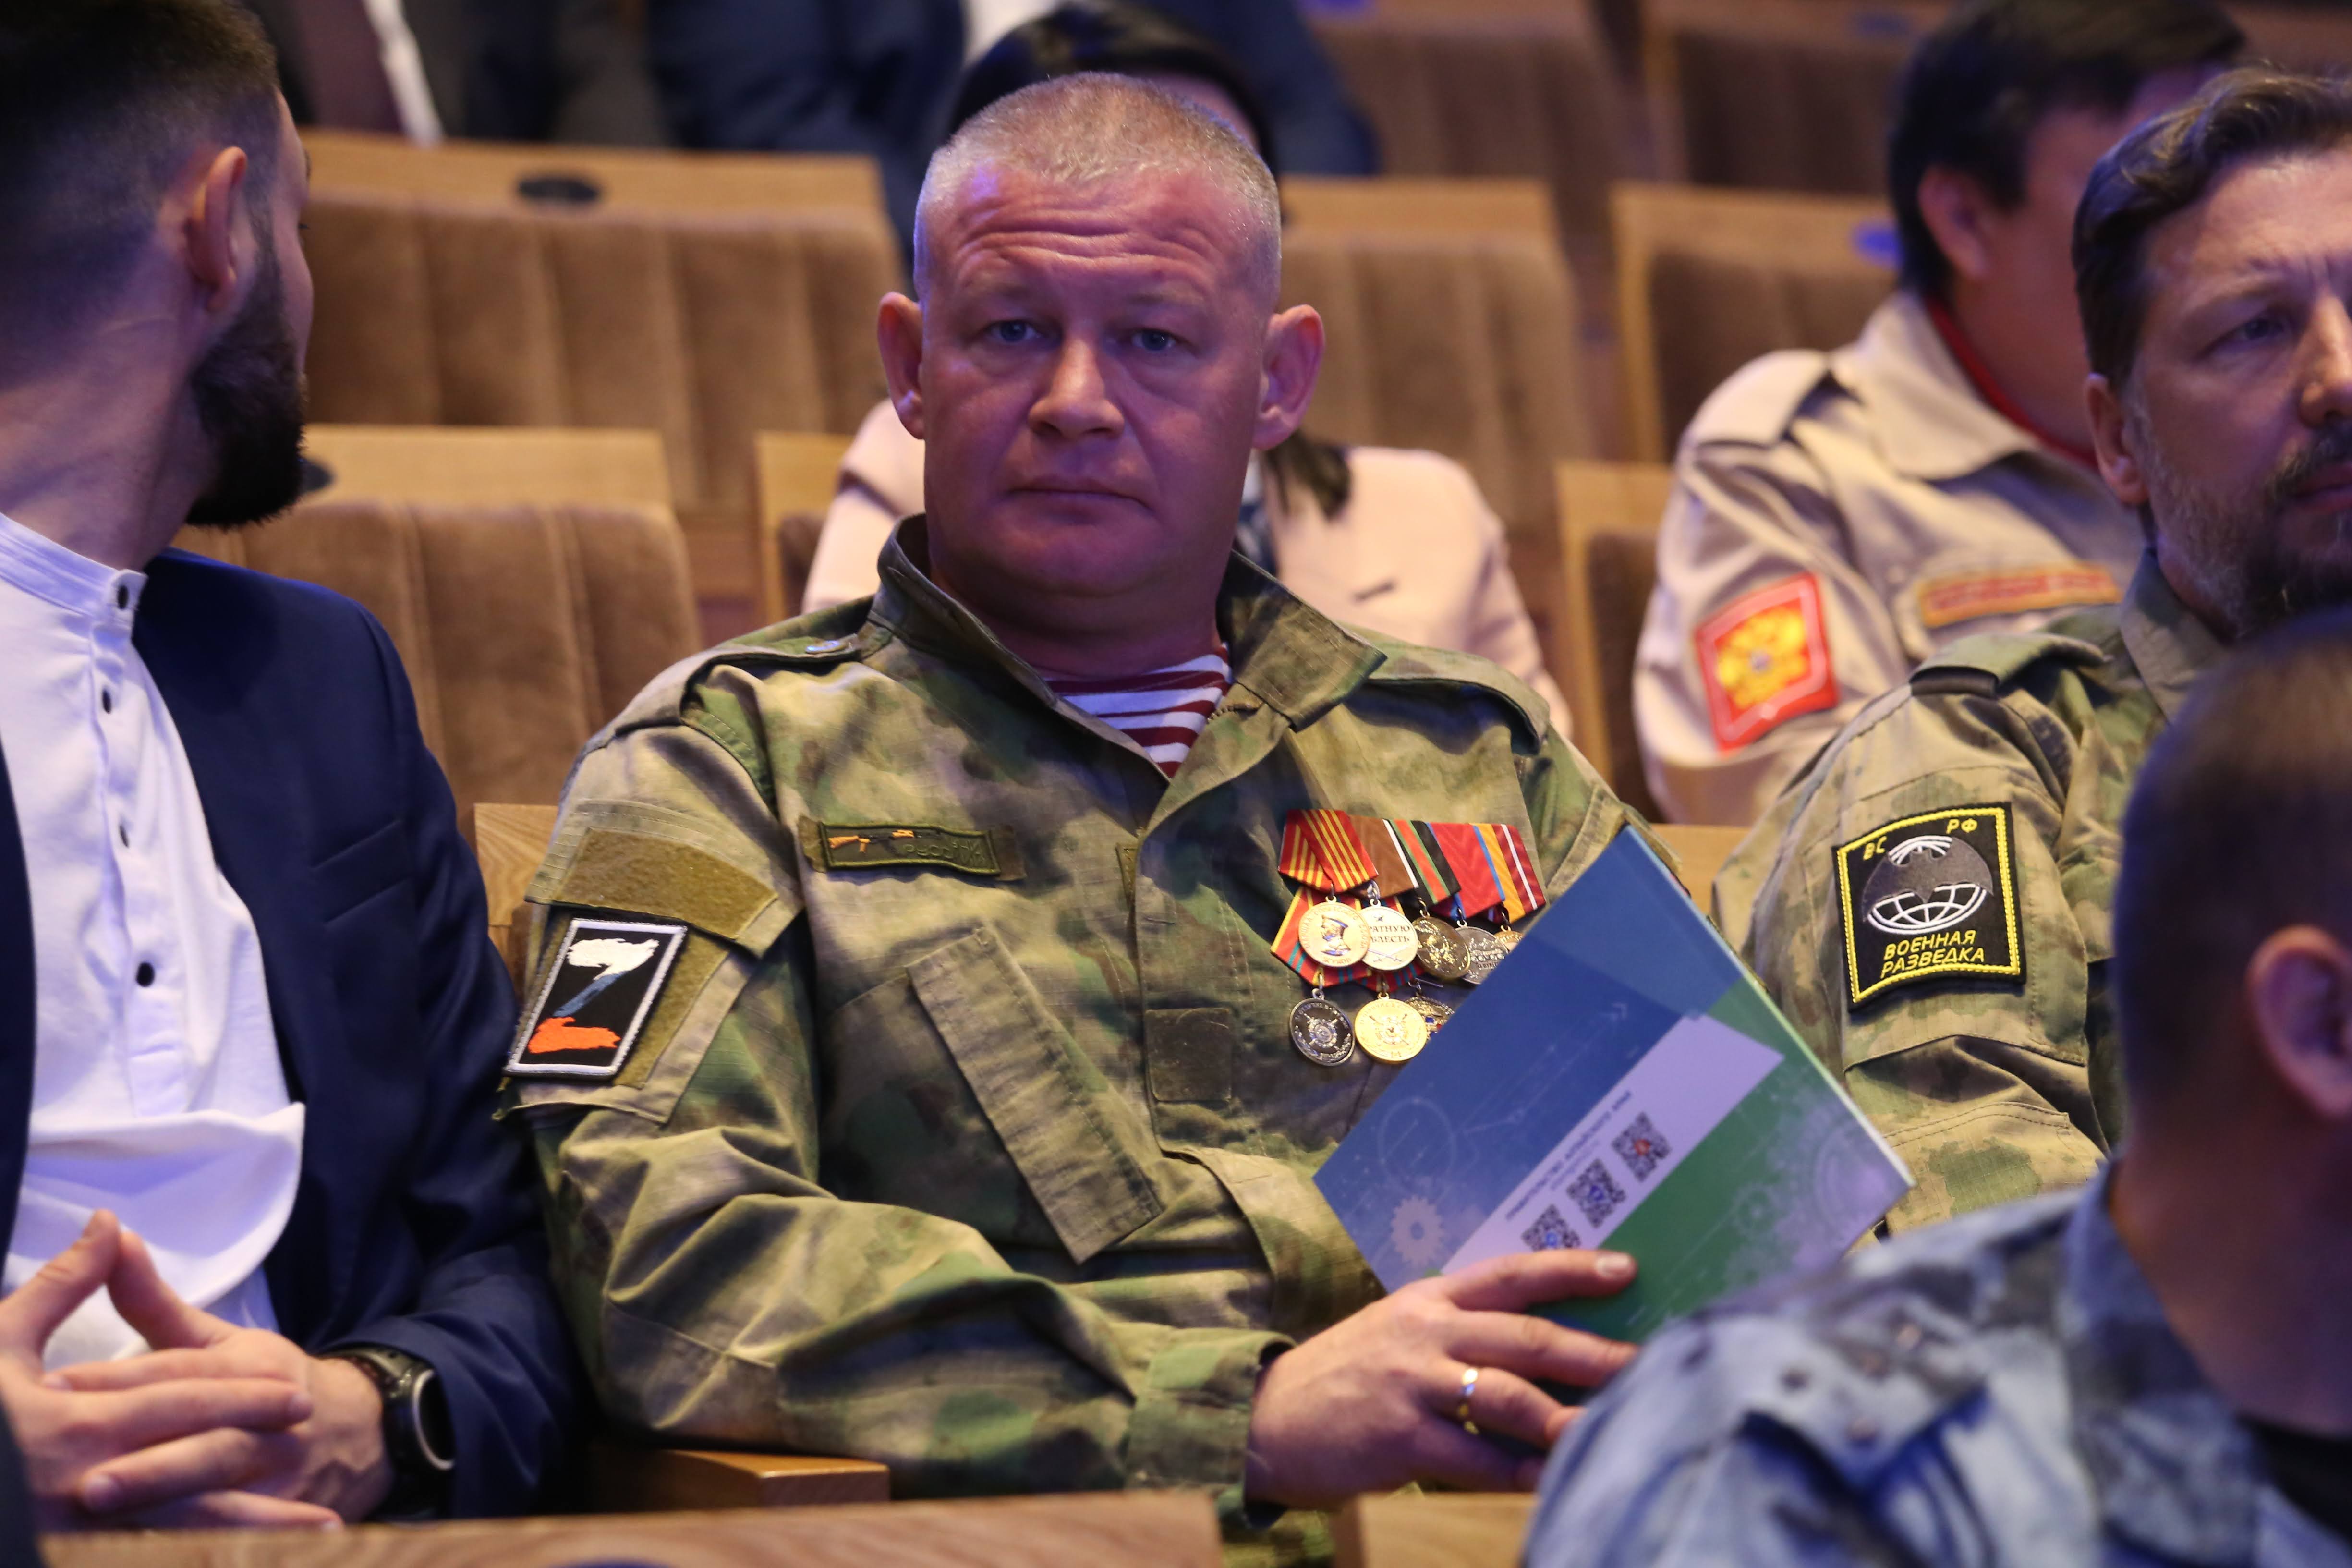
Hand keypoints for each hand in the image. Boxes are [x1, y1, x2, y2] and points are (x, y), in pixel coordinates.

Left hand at [49, 1228, 391, 1524]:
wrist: (361, 1430)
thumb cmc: (266, 1382)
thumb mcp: (220, 1339)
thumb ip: (156, 1302)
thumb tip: (111, 1237)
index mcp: (248, 1366)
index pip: (174, 1374)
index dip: (114, 1381)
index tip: (51, 1388)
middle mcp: (269, 1417)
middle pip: (204, 1437)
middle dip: (145, 1457)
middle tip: (80, 1474)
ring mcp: (280, 1471)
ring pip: (221, 1488)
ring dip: (166, 1498)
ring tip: (102, 1507)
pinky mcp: (284, 1513)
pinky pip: (242, 1531)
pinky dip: (205, 1539)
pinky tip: (152, 1546)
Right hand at [1243, 1249, 1637, 1507]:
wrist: (1267, 1419)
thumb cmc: (1345, 1379)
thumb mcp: (1399, 1332)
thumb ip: (1458, 1330)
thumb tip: (1539, 1342)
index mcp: (1430, 1300)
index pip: (1511, 1273)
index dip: (1571, 1268)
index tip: (1627, 1269)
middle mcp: (1425, 1332)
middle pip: (1526, 1335)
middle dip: (1595, 1352)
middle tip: (1651, 1362)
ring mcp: (1413, 1383)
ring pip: (1508, 1396)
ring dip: (1568, 1416)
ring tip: (1616, 1427)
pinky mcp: (1401, 1437)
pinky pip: (1476, 1458)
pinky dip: (1519, 1473)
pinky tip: (1552, 1482)